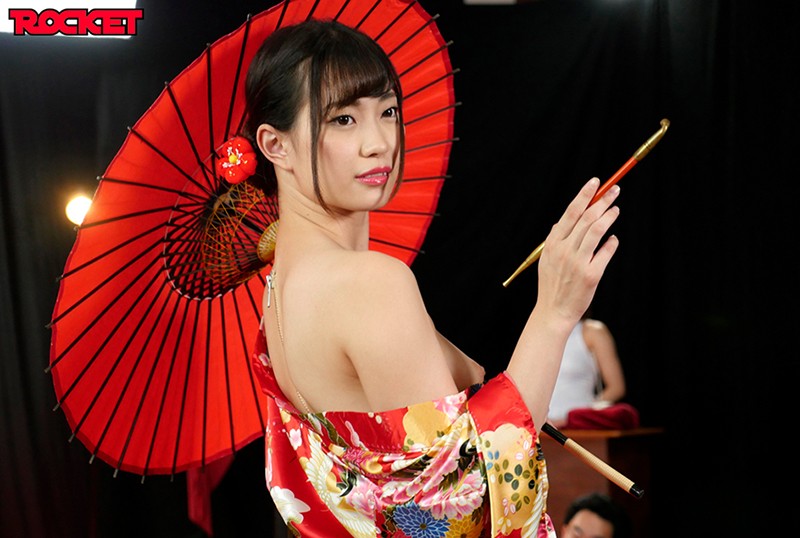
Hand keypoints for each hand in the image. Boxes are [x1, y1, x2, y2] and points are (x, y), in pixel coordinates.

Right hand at [536, 178, 619, 326]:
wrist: (553, 311)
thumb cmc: (552, 284)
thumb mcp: (547, 259)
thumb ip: (556, 239)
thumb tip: (566, 219)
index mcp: (553, 244)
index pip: (571, 212)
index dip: (584, 195)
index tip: (596, 183)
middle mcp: (564, 250)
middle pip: (587, 218)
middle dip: (602, 201)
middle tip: (614, 191)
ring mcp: (578, 263)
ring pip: (597, 231)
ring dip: (609, 216)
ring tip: (616, 209)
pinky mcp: (591, 275)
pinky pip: (605, 252)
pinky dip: (611, 242)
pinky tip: (613, 238)